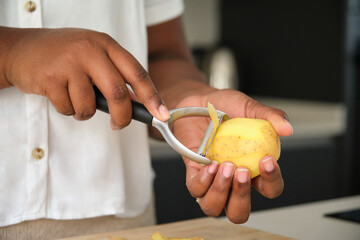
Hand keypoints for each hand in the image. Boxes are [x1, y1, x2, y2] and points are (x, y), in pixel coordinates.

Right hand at [1, 27, 168, 128]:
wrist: (22, 48)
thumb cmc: (64, 55)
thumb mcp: (93, 55)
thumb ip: (114, 75)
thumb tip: (137, 104)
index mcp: (106, 44)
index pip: (137, 73)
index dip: (152, 97)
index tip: (161, 114)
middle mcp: (90, 50)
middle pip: (118, 93)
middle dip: (122, 117)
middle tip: (120, 126)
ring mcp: (69, 63)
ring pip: (90, 106)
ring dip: (86, 112)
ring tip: (76, 99)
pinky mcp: (50, 77)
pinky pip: (69, 109)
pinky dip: (68, 110)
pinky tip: (59, 94)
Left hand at [173, 88, 292, 223]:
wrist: (198, 101)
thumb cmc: (224, 107)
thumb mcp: (249, 108)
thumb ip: (269, 116)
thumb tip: (287, 129)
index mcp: (252, 168)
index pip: (270, 189)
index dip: (272, 181)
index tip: (266, 161)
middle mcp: (232, 179)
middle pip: (239, 211)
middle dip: (242, 197)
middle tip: (241, 171)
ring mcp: (211, 178)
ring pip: (214, 207)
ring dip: (220, 192)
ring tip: (224, 166)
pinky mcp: (193, 172)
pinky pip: (195, 190)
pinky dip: (203, 181)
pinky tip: (210, 165)